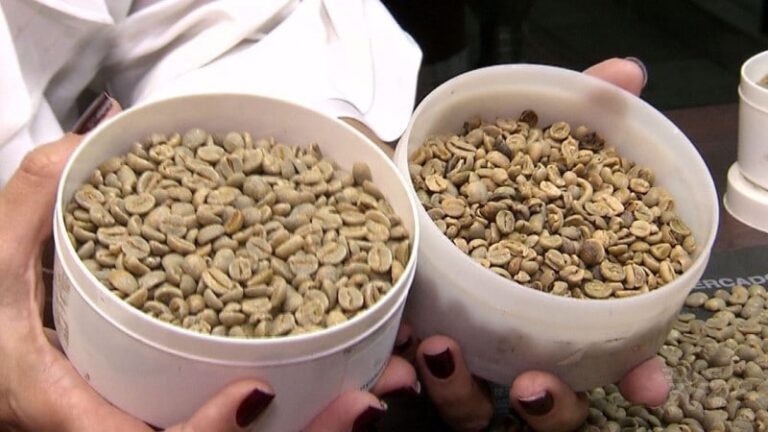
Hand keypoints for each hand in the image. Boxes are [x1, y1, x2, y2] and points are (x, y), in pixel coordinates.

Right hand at [0, 103, 416, 431]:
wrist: (0, 338)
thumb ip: (37, 198)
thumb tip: (96, 139)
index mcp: (71, 405)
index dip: (206, 431)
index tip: (256, 393)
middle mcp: (124, 422)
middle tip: (368, 398)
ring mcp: (158, 417)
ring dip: (321, 416)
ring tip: (387, 380)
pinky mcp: (183, 401)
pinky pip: (252, 415)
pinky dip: (307, 396)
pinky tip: (352, 364)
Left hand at [402, 58, 670, 431]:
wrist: (378, 183)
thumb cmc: (454, 172)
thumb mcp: (505, 139)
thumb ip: (568, 112)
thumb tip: (624, 75)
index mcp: (544, 301)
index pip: (602, 354)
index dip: (632, 374)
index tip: (650, 384)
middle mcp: (504, 338)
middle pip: (543, 403)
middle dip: (549, 405)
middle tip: (534, 381)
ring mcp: (448, 351)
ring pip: (470, 409)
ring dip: (462, 395)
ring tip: (440, 351)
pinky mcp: (392, 350)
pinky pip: (398, 391)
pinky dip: (389, 389)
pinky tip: (381, 374)